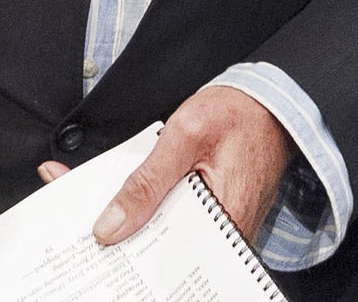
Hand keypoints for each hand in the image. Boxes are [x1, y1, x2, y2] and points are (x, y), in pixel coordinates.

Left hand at [54, 87, 292, 249]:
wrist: (270, 102)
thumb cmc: (237, 113)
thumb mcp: (185, 134)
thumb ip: (146, 181)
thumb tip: (111, 225)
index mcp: (223, 221)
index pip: (165, 256)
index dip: (126, 253)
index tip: (91, 244)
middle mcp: (226, 235)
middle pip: (163, 250)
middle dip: (123, 239)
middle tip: (87, 229)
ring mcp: (221, 228)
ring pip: (166, 237)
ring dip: (134, 224)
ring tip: (100, 215)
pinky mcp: (215, 217)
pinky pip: (177, 223)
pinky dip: (151, 213)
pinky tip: (126, 203)